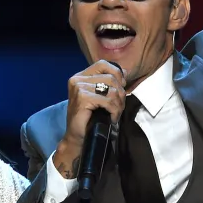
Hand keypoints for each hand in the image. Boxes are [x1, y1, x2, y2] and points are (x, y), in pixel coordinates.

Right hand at [53, 61, 126, 179]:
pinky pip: (108, 100)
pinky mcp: (83, 98)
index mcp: (80, 76)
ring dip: (118, 104)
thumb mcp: (99, 97)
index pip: (103, 64)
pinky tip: (111, 118)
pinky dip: (114, 111)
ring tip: (115, 113)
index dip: (116, 73)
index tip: (120, 87)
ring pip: (111, 89)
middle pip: (110, 78)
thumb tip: (125, 71)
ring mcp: (79, 88)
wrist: (77, 138)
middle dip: (120, 94)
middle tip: (118, 107)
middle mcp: (77, 79)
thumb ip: (108, 83)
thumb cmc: (89, 118)